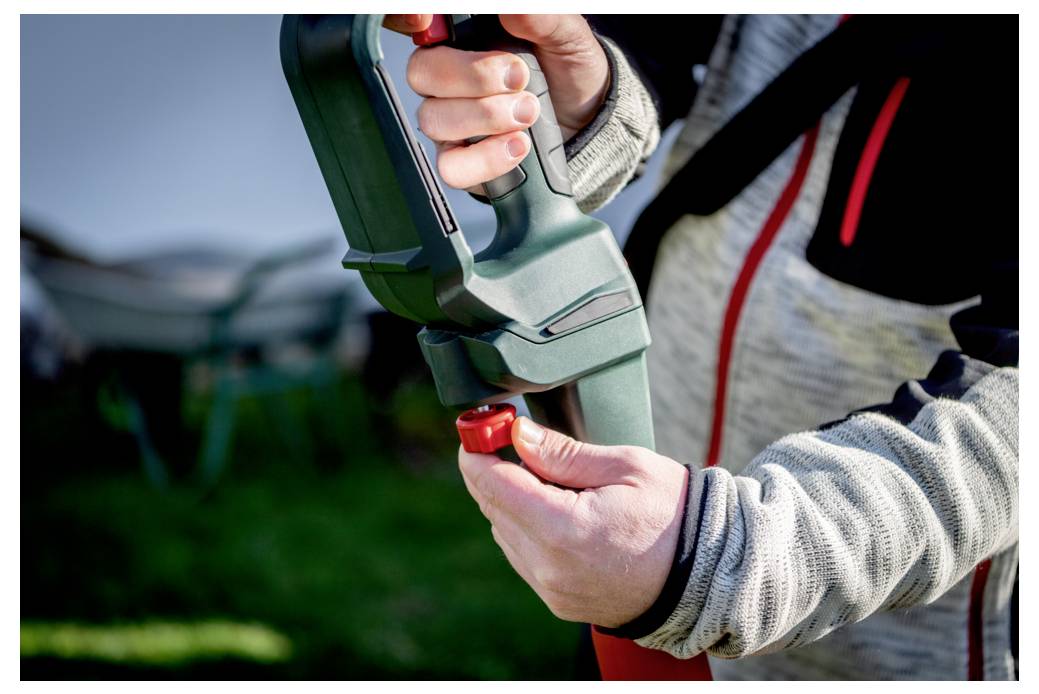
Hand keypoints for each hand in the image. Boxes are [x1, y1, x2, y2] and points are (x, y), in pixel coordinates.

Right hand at [383, 15, 609, 189]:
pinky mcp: (462, 162)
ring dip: (486, 118)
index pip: (423, 28)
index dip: (417, 22)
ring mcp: (450, 123)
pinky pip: (451, 167)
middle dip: (474, 78)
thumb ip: (540, 20)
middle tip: (520, 80)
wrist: (586, 120)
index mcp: (462, 39)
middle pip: (422, 73)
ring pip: (434, 121)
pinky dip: (486, 159)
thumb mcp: (565, 36)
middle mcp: (447, 80)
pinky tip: (517, 147)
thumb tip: (511, 10)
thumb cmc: (567, 72)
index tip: (438, 25)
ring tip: (529, 114)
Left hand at [457, 416, 688, 627]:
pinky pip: (522, 555)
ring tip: (551, 477)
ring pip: (503, 530)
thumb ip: (562, 453)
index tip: (479, 427)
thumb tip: (518, 434)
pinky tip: (557, 509)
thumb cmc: (674, 513)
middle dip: (494, 469)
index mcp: (564, 529)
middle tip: (510, 436)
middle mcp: (549, 565)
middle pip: (492, 506)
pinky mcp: (558, 600)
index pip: (493, 484)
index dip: (478, 449)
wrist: (707, 573)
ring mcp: (552, 588)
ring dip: (512, 500)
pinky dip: (527, 527)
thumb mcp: (624, 466)